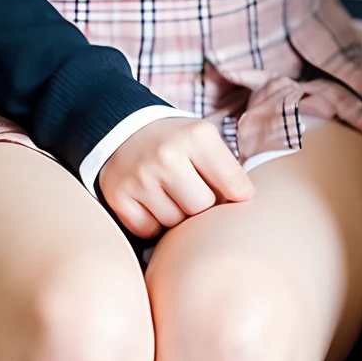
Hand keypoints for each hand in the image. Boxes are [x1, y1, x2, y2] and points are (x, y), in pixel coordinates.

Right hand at [98, 116, 253, 237]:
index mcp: (197, 136)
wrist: (124, 130)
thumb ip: (227, 171)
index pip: (235, 185)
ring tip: (169, 193)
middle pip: (203, 208)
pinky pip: (148, 230)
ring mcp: (140, 176)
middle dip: (202, 206)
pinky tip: (150, 201)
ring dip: (176, 216)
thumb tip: (243, 210)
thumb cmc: (176, 143)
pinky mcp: (118, 195)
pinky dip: (152, 223)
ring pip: (175, 223)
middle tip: (193, 191)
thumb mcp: (205, 140)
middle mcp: (167, 154)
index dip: (237, 196)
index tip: (234, 196)